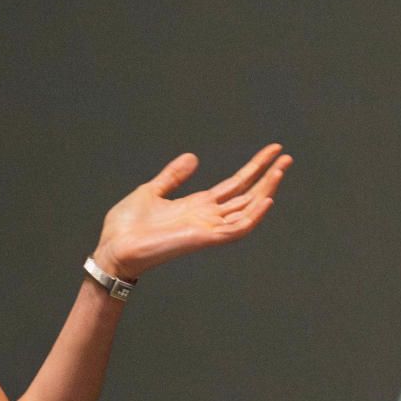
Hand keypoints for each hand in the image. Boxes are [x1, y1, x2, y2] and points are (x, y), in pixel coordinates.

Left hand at [94, 143, 292, 280]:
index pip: (235, 184)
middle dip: (268, 176)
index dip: (254, 168)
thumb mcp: (152, 191)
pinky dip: (253, 217)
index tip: (272, 151)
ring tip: (281, 171)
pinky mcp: (203, 239)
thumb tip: (193, 158)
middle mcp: (208, 217)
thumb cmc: (127, 227)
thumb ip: (173, 177)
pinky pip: (236, 229)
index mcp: (198, 206)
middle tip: (287, 157)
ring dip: (266, 190)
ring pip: (247, 209)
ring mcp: (208, 229)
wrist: (113, 248)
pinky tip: (267, 200)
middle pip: (247, 195)